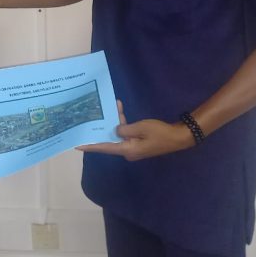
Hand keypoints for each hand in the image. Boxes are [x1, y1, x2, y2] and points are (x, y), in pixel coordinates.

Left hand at [78, 101, 193, 160]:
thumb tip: (115, 129)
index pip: (104, 148)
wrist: (179, 137)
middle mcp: (127, 151)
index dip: (90, 146)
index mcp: (126, 150)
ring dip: (113, 121)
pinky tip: (120, 109)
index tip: (76, 144)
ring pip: (117, 134)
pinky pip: (125, 132)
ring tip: (108, 106)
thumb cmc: (160, 133)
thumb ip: (124, 128)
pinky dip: (122, 123)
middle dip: (100, 129)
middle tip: (87, 120)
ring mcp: (133, 147)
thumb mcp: (140, 128)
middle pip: (109, 140)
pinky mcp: (138, 142)